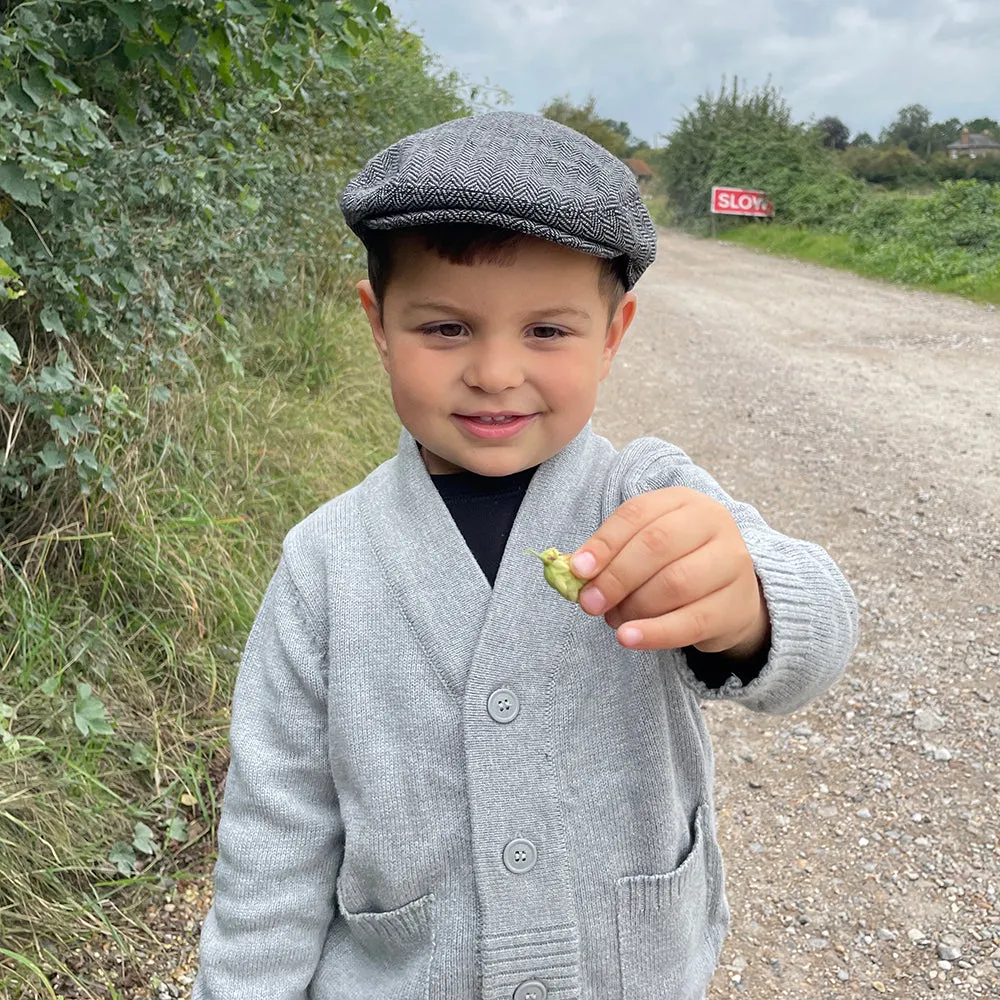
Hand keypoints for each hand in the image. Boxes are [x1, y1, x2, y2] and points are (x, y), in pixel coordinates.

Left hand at [570, 487, 769, 654]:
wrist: (729, 596)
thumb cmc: (675, 564)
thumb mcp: (644, 548)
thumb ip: (611, 555)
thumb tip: (573, 572)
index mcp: (683, 501)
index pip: (637, 513)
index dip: (604, 543)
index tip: (578, 570)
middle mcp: (714, 522)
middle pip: (656, 545)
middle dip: (616, 576)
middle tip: (590, 603)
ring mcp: (732, 562)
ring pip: (675, 584)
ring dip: (634, 606)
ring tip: (614, 620)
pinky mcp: (736, 604)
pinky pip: (692, 622)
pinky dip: (655, 633)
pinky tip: (629, 638)